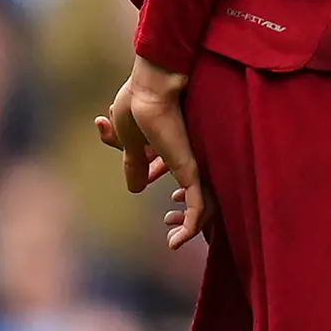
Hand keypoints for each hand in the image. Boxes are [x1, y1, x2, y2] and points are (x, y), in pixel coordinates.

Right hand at [95, 54, 205, 247]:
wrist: (153, 88)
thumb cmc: (139, 102)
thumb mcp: (128, 138)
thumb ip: (133, 162)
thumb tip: (134, 188)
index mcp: (172, 144)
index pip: (166, 168)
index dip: (153, 176)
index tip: (144, 183)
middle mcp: (188, 155)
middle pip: (190, 187)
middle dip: (180, 208)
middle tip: (169, 224)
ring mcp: (193, 164)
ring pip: (202, 202)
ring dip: (188, 224)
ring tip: (174, 239)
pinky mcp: (193, 172)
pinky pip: (198, 206)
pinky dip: (189, 226)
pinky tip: (175, 242)